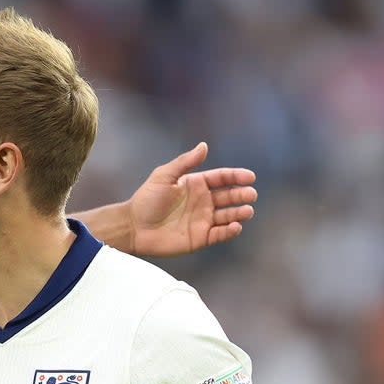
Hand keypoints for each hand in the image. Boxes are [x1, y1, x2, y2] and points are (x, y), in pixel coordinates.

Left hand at [129, 141, 256, 256]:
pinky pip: (219, 234)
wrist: (133, 227)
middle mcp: (203, 201)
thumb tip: (204, 145)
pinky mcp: (200, 238)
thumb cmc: (146, 200)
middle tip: (250, 195)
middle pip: (229, 196)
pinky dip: (229, 231)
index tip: (250, 177)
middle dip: (242, 195)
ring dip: (239, 213)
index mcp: (196, 184)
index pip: (222, 178)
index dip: (236, 176)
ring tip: (247, 211)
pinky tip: (235, 226)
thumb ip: (185, 162)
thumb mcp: (164, 176)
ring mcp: (203, 220)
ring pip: (228, 216)